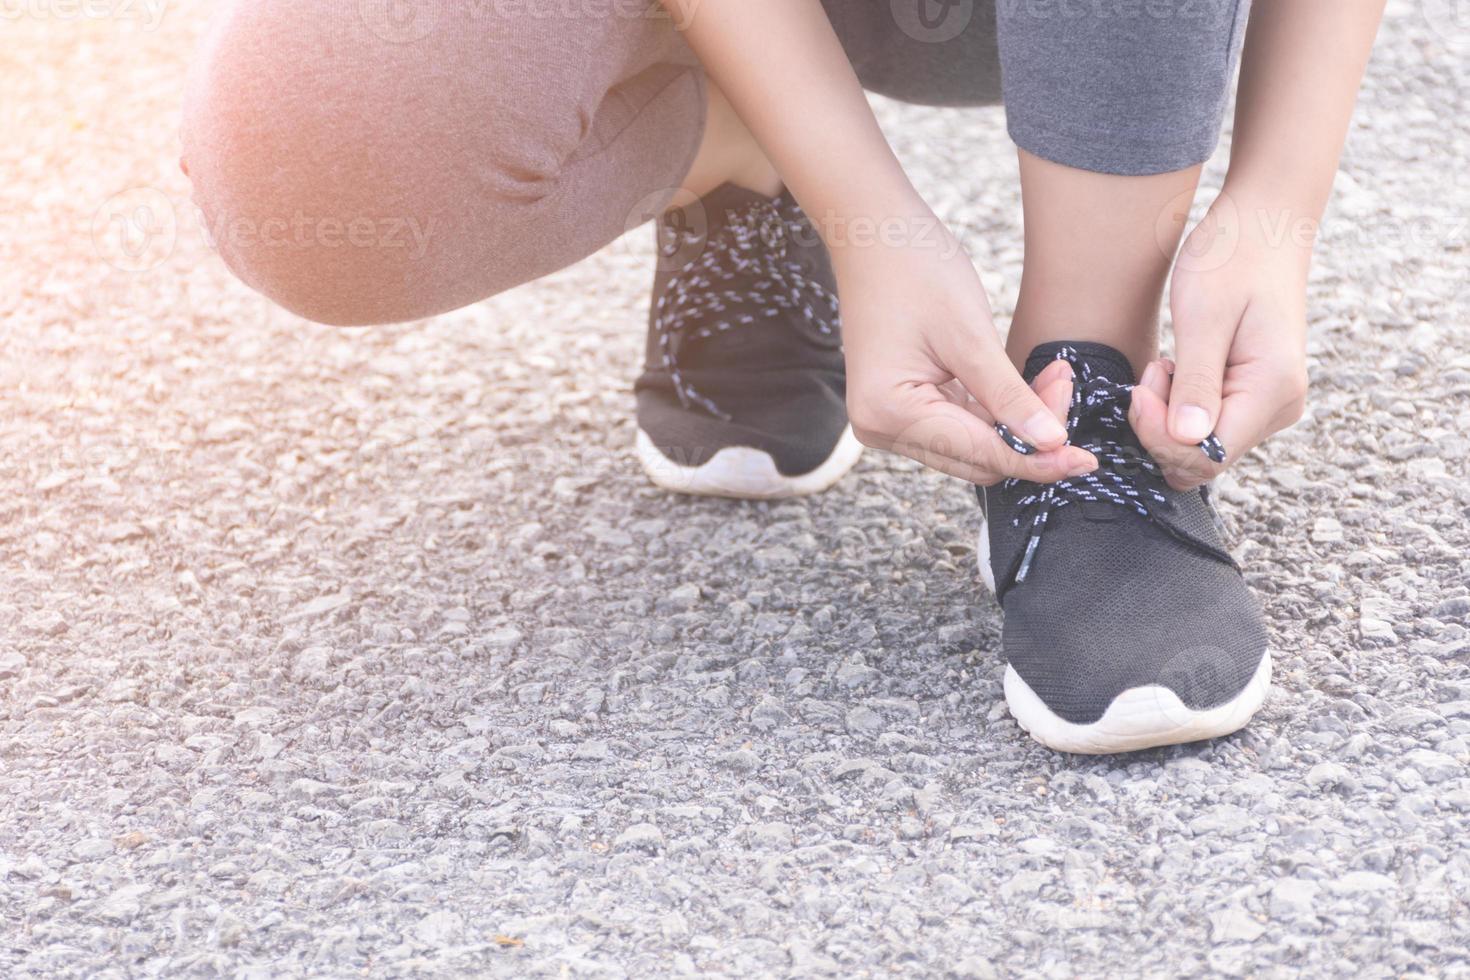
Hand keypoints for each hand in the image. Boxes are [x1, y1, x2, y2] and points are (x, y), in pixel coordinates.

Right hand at [836, 221, 1096, 484]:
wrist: (873, 234)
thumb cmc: (914, 270)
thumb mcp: (970, 334)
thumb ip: (1009, 396)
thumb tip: (1052, 445)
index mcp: (890, 412)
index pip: (980, 454)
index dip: (1037, 460)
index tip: (1086, 460)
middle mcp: (882, 427)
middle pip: (978, 459)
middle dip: (1031, 436)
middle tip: (1067, 386)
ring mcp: (890, 419)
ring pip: (975, 446)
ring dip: (1019, 422)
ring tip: (1054, 376)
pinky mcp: (903, 407)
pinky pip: (962, 426)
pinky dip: (999, 410)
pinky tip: (1030, 382)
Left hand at [1131, 194, 1311, 489]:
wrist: (1263, 225)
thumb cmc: (1231, 257)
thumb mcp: (1203, 317)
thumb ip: (1196, 382)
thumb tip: (1190, 440)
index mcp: (1273, 390)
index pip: (1207, 458)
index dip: (1160, 437)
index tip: (1140, 389)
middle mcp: (1279, 407)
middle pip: (1203, 460)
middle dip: (1160, 429)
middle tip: (1151, 373)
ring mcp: (1268, 404)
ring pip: (1201, 446)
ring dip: (1168, 417)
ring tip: (1165, 365)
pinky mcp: (1253, 396)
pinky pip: (1206, 426)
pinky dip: (1179, 408)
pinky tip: (1176, 370)